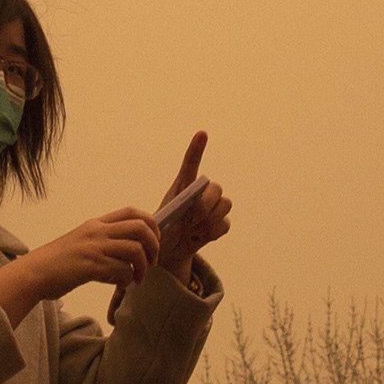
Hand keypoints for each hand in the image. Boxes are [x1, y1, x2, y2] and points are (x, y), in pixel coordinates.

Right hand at [0, 206, 162, 314]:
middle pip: (141, 227)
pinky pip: (123, 271)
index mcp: (96, 224)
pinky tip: (120, 285)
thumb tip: (128, 256)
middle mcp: (97, 232)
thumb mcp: (81, 243)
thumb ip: (103, 243)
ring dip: (143, 266)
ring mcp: (94, 248)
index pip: (132, 212)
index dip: (151, 224)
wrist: (33, 274)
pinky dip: (127, 279)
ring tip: (138, 278)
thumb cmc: (56, 263)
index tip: (152, 241)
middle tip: (152, 261)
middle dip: (154, 245)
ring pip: (135, 249)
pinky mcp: (91, 267)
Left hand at [153, 132, 233, 269]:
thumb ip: (173, 214)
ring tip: (193, 229)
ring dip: (210, 220)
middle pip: (216, 187)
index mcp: (183, 186)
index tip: (202, 134)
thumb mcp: (159, 220)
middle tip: (193, 218)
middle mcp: (201, 192)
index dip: (197, 148)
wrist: (169, 249)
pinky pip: (225, 224)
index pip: (191, 163)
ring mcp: (213, 207)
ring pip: (225, 204)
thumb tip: (191, 212)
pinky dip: (212, 233)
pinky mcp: (220, 223)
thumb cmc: (162, 230)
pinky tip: (200, 236)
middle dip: (207, 203)